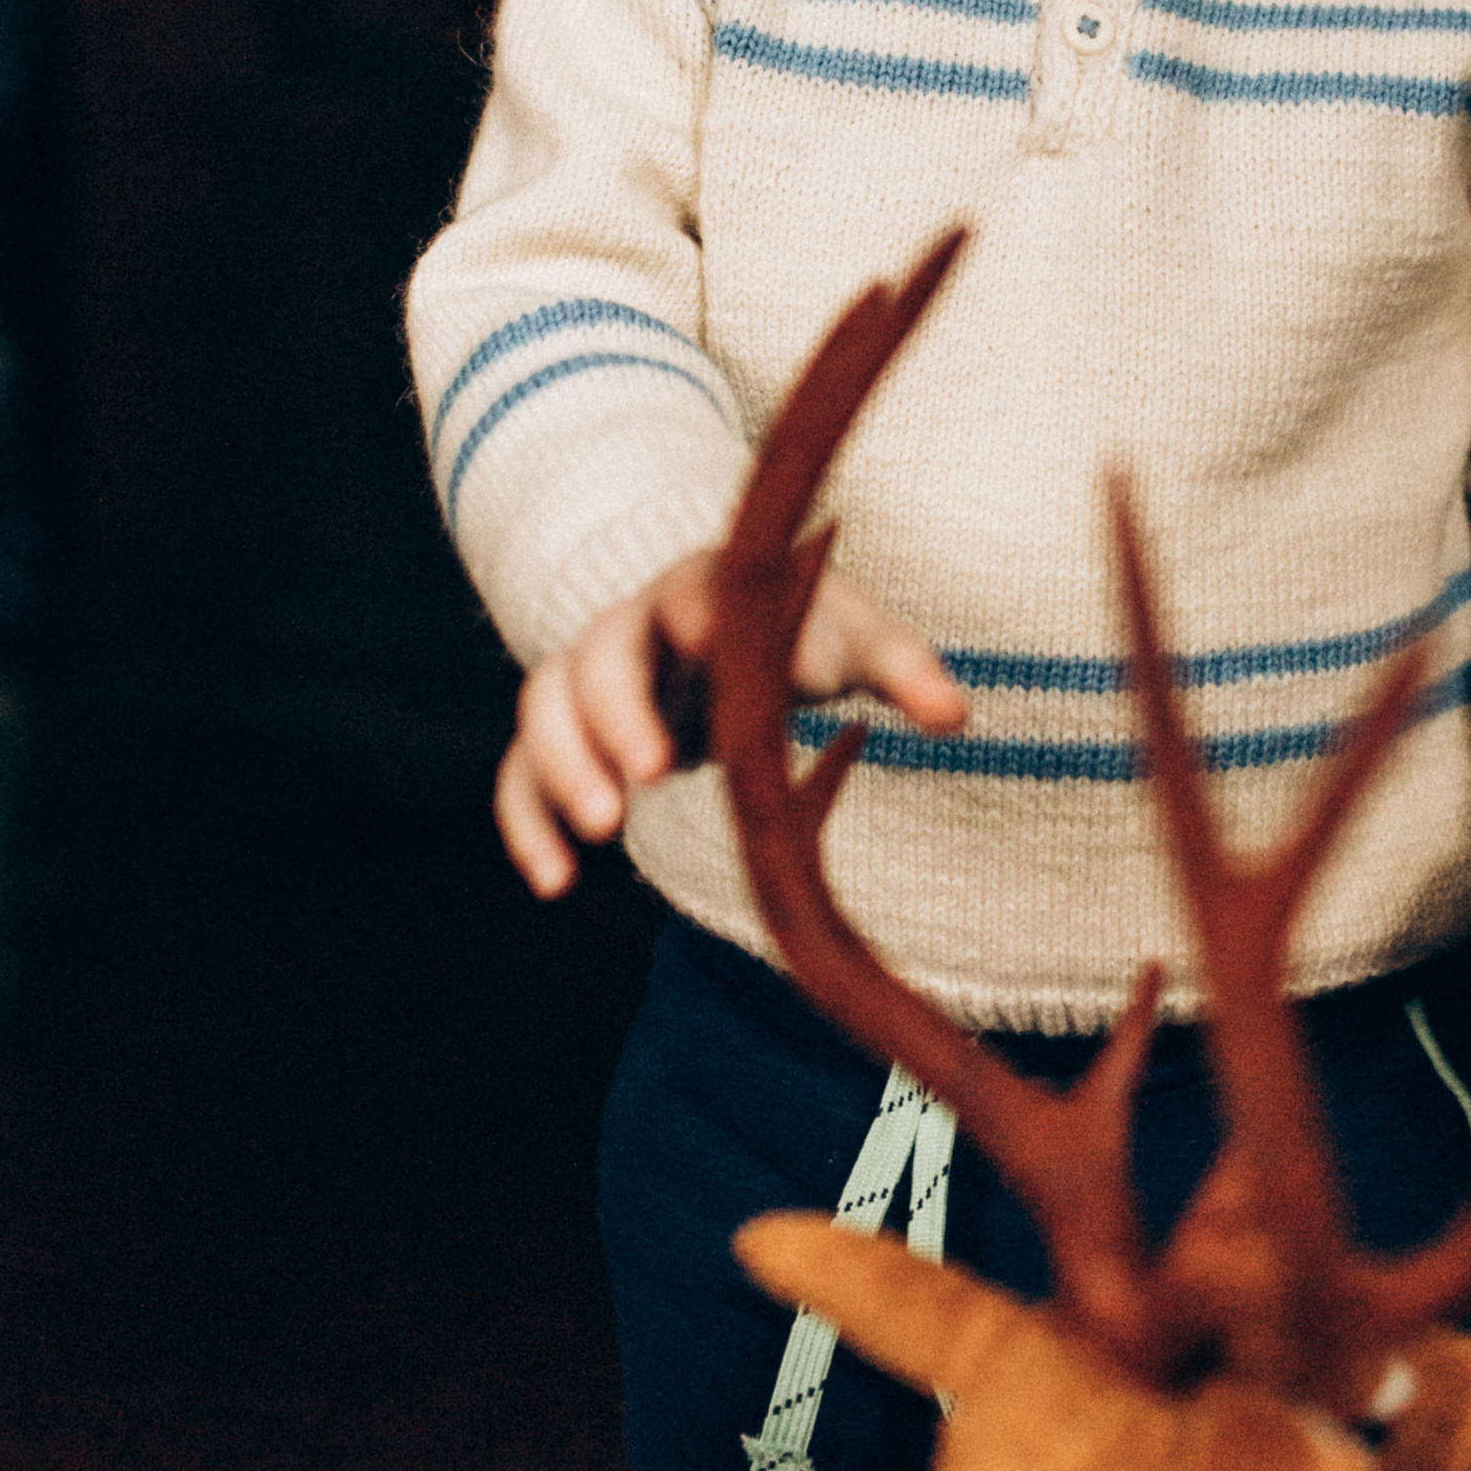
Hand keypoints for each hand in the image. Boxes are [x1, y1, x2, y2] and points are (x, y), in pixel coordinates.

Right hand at [494, 551, 966, 898]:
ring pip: (543, 705)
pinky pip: (518, 769)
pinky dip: (525, 820)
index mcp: (703, 589)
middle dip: (618, 712)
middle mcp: (631, 626)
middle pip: (598, 654)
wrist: (721, 627)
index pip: (689, 593)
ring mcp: (588, 680)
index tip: (715, 652)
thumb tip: (951, 716)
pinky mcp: (567, 737)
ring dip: (563, 766)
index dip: (698, 621)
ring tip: (605, 830)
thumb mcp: (854, 637)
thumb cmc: (798, 629)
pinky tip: (554, 881)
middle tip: (654, 774)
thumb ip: (898, 667)